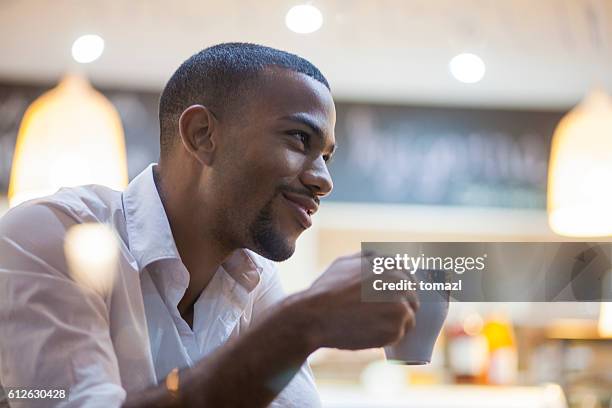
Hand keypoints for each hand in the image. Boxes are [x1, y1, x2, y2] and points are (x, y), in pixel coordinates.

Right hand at [294, 252, 418, 349]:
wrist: (316, 315)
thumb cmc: (327, 289)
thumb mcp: (345, 262)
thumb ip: (367, 258)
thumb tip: (378, 257)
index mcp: (389, 265)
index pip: (408, 276)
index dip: (400, 289)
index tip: (390, 298)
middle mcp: (399, 282)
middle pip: (412, 297)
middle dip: (400, 305)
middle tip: (380, 314)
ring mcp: (399, 306)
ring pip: (409, 317)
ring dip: (396, 322)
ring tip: (373, 324)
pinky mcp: (396, 329)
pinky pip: (400, 334)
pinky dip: (389, 336)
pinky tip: (370, 332)